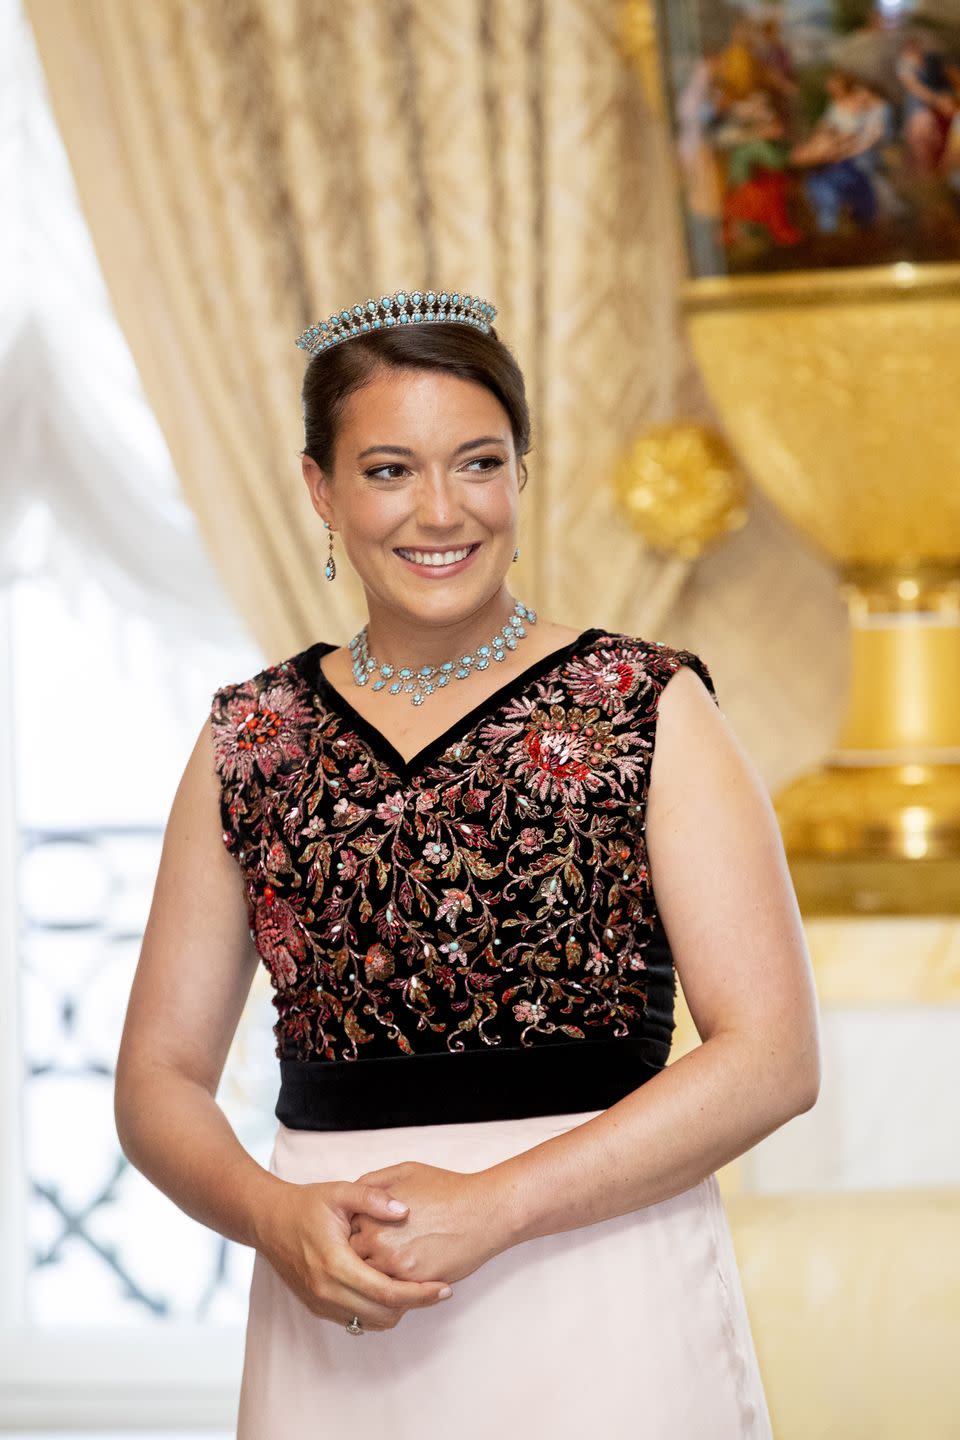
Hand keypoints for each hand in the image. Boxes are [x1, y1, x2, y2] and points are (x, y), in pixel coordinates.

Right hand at [257, 1178, 454, 1330]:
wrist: (268, 1221)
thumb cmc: (306, 1204)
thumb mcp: (339, 1192)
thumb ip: (373, 1198)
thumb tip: (404, 1210)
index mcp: (336, 1264)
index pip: (388, 1292)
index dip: (420, 1293)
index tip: (445, 1288)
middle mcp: (327, 1291)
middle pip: (383, 1314)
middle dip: (415, 1305)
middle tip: (439, 1289)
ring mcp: (321, 1302)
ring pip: (370, 1323)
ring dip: (397, 1311)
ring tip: (417, 1288)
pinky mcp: (317, 1306)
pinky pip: (355, 1321)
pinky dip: (377, 1312)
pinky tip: (391, 1290)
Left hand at [348, 1161, 510, 1284]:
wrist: (483, 1211)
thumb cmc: (446, 1189)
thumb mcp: (405, 1172)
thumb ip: (373, 1183)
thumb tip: (354, 1196)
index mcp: (372, 1215)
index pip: (344, 1233)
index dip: (351, 1233)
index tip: (359, 1233)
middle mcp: (377, 1242)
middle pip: (351, 1259)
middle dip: (356, 1258)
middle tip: (369, 1254)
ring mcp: (394, 1266)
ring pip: (368, 1280)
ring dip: (370, 1276)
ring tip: (383, 1268)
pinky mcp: (413, 1284)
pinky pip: (390, 1293)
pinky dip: (390, 1288)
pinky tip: (398, 1277)